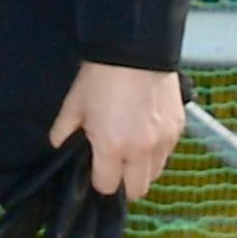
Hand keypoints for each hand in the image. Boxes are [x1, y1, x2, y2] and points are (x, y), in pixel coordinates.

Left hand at [51, 62, 183, 199]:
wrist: (135, 47)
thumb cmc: (101, 75)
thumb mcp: (74, 103)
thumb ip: (64, 130)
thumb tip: (58, 143)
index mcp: (112, 148)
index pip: (107, 187)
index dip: (99, 179)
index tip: (96, 167)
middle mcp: (140, 151)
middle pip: (137, 190)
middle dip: (124, 182)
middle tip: (115, 165)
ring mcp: (163, 141)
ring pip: (155, 173)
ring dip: (143, 169)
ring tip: (132, 149)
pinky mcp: (178, 128)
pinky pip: (168, 152)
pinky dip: (158, 150)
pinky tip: (147, 132)